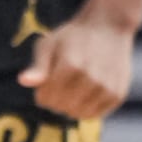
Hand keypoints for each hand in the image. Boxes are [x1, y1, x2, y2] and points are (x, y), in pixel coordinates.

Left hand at [19, 8, 134, 118]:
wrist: (109, 27)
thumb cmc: (73, 37)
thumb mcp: (49, 44)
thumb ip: (38, 66)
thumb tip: (23, 82)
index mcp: (70, 65)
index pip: (46, 98)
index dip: (42, 92)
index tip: (48, 79)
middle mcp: (91, 78)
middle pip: (61, 107)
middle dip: (56, 99)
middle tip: (62, 82)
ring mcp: (106, 88)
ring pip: (78, 114)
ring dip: (71, 105)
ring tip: (75, 87)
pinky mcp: (117, 95)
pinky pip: (95, 114)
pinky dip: (87, 108)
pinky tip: (88, 92)